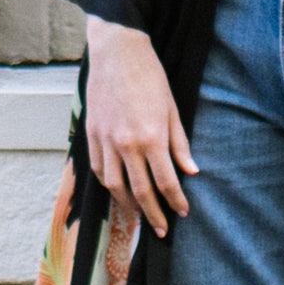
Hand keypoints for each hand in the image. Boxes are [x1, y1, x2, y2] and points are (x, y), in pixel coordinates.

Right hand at [82, 19, 193, 235]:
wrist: (117, 53)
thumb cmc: (150, 78)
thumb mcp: (172, 110)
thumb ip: (180, 144)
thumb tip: (191, 171)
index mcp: (151, 138)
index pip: (166, 181)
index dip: (176, 201)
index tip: (183, 212)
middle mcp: (127, 145)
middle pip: (140, 191)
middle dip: (154, 214)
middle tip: (162, 230)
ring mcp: (106, 141)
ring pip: (115, 186)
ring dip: (128, 205)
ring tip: (139, 217)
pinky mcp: (92, 135)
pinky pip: (100, 169)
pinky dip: (109, 185)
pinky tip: (118, 191)